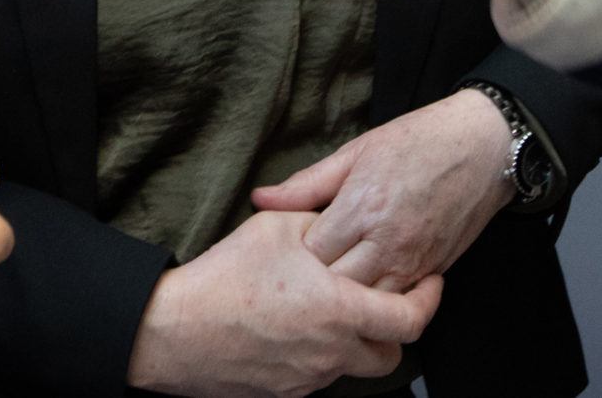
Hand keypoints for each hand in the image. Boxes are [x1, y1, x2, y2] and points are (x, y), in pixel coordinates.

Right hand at [126, 210, 443, 397]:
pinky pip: (316, 377)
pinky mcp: (282, 393)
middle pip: (390, 355)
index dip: (429, 300)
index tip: (429, 283)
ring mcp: (307, 379)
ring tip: (336, 312)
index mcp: (340, 311)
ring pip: (352, 368)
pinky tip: (298, 329)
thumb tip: (344, 221)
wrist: (172, 331)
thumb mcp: (279, 229)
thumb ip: (323, 224)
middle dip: (396, 330)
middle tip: (388, 302)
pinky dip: (320, 356)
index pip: (411, 320)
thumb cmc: (225, 277)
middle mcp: (331, 353)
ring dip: (355, 344)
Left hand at [251, 90, 514, 289]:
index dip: (294, 254)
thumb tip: (260, 199)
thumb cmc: (420, 140)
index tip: (289, 247)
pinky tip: (365, 289)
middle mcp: (387, 240)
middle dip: (314, 283)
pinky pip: (396, 304)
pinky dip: (377, 302)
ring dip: (345, 298)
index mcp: (362, 206)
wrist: (485, 145)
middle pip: (333, 287)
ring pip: (365, 305)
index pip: (310, 254)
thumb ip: (307, 183)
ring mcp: (413, 261)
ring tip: (330, 285)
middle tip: (303, 272)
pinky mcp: (433, 272)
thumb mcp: (357, 150)